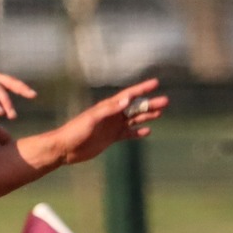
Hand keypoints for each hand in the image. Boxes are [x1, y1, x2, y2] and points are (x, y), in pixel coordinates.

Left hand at [50, 79, 167, 165]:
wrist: (65, 148)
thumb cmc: (75, 131)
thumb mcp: (92, 119)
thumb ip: (108, 110)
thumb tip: (126, 100)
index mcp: (108, 107)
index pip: (129, 95)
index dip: (142, 89)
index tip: (155, 83)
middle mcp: (112, 115)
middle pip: (135, 107)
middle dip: (150, 103)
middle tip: (166, 101)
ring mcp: (112, 126)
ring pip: (134, 119)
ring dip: (147, 116)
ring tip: (160, 113)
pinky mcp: (111, 138)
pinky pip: (128, 133)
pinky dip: (138, 132)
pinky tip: (147, 131)